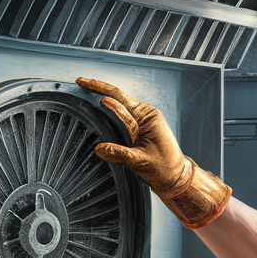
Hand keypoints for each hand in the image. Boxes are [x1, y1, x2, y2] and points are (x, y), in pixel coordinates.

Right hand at [77, 77, 230, 228]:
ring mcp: (144, 120)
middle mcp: (146, 115)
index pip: (120, 99)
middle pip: (119, 96)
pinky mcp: (141, 127)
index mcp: (148, 117)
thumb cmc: (164, 168)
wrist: (175, 176)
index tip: (84, 85)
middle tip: (81, 81)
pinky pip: (124, 113)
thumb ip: (119, 153)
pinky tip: (103, 104)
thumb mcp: (139, 161)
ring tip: (88, 88)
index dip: (101, 91)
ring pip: (121, 103)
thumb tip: (99, 148)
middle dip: (100, 88)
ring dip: (105, 95)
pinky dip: (112, 108)